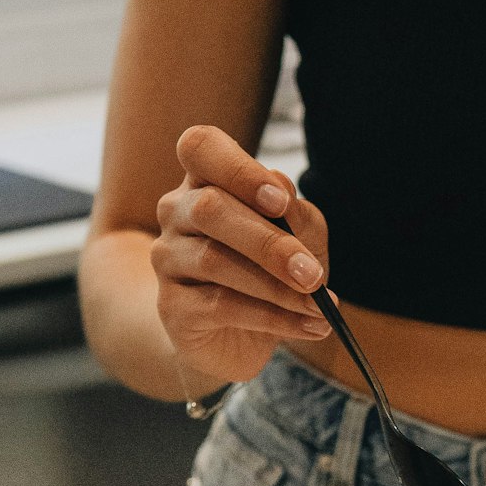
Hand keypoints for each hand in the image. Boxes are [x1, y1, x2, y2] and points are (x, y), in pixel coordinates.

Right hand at [150, 124, 332, 389]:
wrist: (235, 338)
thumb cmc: (270, 274)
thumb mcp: (300, 241)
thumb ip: (298, 217)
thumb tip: (286, 194)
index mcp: (206, 180)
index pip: (201, 147)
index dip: (239, 170)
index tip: (281, 201)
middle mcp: (176, 211)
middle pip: (210, 208)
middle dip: (270, 243)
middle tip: (313, 275)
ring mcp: (168, 258)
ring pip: (214, 260)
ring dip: (276, 287)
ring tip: (318, 308)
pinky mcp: (172, 306)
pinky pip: (220, 306)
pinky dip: (272, 318)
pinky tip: (307, 326)